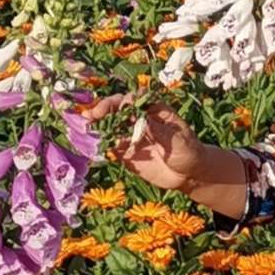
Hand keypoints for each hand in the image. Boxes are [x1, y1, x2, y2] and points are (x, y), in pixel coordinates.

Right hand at [91, 97, 206, 193]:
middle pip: (118, 109)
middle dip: (104, 109)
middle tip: (92, 115)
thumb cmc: (188, 150)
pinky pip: (111, 146)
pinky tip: (94, 144)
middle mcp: (139, 120)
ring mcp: (131, 136)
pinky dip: (102, 144)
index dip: (125, 101)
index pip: (135, 99)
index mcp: (154, 110)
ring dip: (98, 125)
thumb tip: (140, 119)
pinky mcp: (126, 153)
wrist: (189, 174)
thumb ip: (158, 130)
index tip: (120, 107)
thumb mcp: (177, 139)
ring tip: (86, 127)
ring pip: (111, 126)